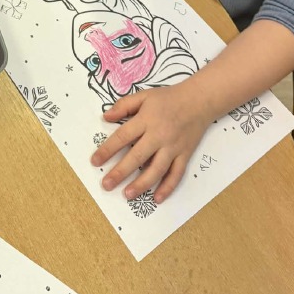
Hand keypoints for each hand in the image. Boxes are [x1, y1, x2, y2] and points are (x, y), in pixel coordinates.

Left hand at [90, 81, 211, 203]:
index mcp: (146, 120)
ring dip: (141, 184)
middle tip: (106, 185)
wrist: (199, 100)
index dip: (107, 150)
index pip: (123, 136)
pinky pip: (176, 174)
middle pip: (137, 157)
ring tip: (127, 195)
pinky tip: (157, 199)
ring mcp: (173, 147)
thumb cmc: (168, 98)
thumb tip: (105, 117)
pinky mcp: (185, 155)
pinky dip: (168, 188)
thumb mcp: (144, 95)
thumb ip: (124, 105)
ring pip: (156, 170)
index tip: (94, 162)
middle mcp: (159, 135)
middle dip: (120, 172)